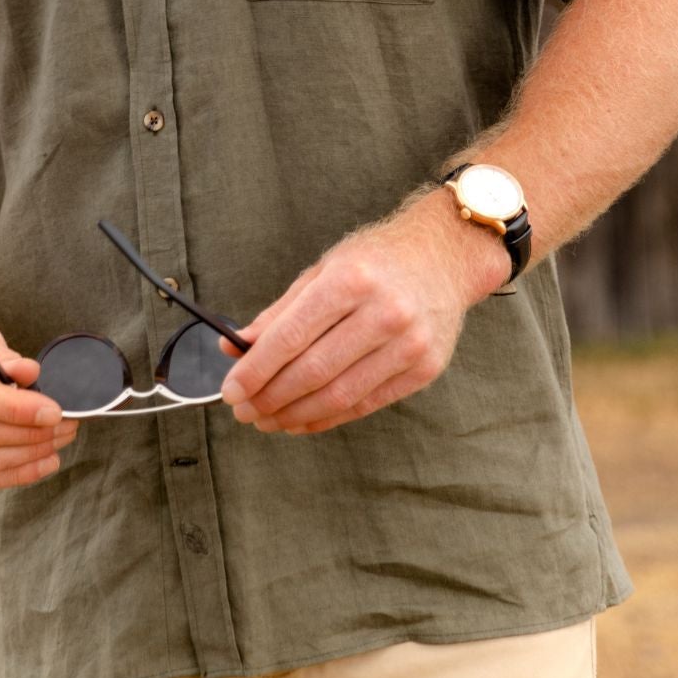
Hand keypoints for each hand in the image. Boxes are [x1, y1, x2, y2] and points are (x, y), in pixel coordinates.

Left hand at [217, 192, 506, 434]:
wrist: (445, 257)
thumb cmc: (376, 260)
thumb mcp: (324, 270)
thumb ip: (280, 312)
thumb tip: (235, 348)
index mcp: (350, 280)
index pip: (291, 336)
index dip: (256, 369)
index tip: (231, 391)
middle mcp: (383, 312)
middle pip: (313, 371)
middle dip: (270, 397)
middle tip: (244, 411)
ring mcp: (408, 344)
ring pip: (338, 395)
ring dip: (294, 414)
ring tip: (267, 420)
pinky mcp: (423, 369)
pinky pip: (365, 404)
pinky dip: (327, 417)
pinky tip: (302, 419)